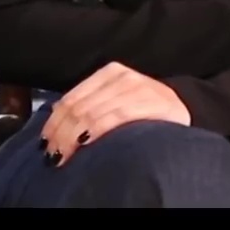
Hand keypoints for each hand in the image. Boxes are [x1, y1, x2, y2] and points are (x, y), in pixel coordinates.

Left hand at [40, 61, 189, 166]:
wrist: (185, 108)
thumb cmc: (146, 111)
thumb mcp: (117, 100)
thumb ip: (91, 105)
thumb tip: (54, 124)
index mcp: (109, 73)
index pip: (71, 99)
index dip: (54, 123)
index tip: (44, 144)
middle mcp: (122, 77)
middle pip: (78, 108)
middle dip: (61, 134)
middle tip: (52, 155)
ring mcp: (137, 87)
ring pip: (92, 113)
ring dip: (72, 138)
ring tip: (63, 156)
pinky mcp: (151, 101)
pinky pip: (115, 116)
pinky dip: (96, 130)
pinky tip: (85, 143)